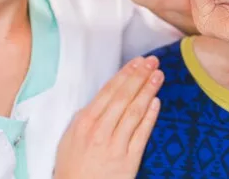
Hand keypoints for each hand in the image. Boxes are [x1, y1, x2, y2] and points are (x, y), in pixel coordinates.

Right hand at [53, 56, 163, 178]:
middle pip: (124, 97)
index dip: (125, 74)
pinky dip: (150, 117)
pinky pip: (142, 134)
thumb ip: (84, 117)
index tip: (136, 62)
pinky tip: (157, 102)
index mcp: (85, 122)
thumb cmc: (72, 167)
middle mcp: (100, 131)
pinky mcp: (129, 160)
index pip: (109, 91)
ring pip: (135, 112)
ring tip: (158, 76)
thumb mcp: (70, 138)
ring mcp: (116, 145)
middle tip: (151, 62)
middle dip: (139, 77)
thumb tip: (100, 100)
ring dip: (147, 91)